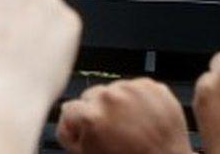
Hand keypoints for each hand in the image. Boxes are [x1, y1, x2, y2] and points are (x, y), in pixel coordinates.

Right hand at [57, 78, 191, 153]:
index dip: (76, 124)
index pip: (70, 108)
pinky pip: (136, 87)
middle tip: (110, 130)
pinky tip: (142, 117)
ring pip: (114, 89)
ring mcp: (134, 88)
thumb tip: (66, 119)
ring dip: (117, 103)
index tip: (86, 132)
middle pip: (92, 95)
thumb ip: (68, 134)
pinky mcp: (152, 85)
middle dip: (96, 110)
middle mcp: (111, 97)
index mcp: (92, 115)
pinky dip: (137, 99)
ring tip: (129, 125)